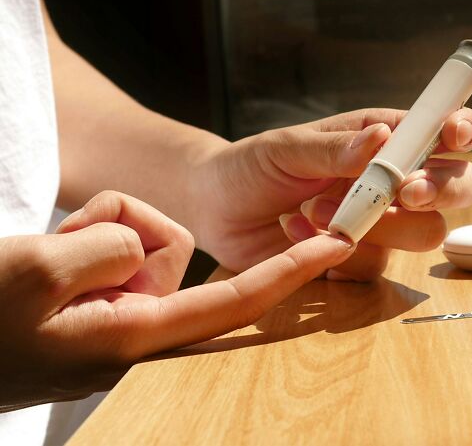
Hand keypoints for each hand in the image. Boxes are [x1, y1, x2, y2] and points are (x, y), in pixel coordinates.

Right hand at [0, 191, 353, 410]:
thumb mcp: (39, 270)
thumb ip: (113, 249)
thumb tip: (143, 244)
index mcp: (135, 336)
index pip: (236, 298)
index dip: (292, 271)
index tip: (338, 246)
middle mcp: (139, 330)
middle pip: (174, 252)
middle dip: (132, 228)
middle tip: (66, 242)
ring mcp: (119, 318)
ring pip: (141, 242)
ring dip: (97, 232)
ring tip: (47, 254)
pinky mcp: (102, 305)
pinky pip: (115, 250)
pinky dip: (86, 240)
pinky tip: (49, 259)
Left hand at [192, 108, 471, 279]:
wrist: (216, 211)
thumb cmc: (253, 165)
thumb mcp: (287, 147)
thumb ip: (336, 147)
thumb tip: (383, 137)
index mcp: (384, 139)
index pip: (443, 130)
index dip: (462, 130)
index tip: (454, 137)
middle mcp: (393, 181)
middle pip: (458, 186)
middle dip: (441, 190)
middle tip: (405, 192)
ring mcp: (381, 223)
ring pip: (425, 232)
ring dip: (379, 225)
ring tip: (318, 211)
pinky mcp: (358, 260)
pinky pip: (374, 267)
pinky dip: (339, 253)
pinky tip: (297, 233)